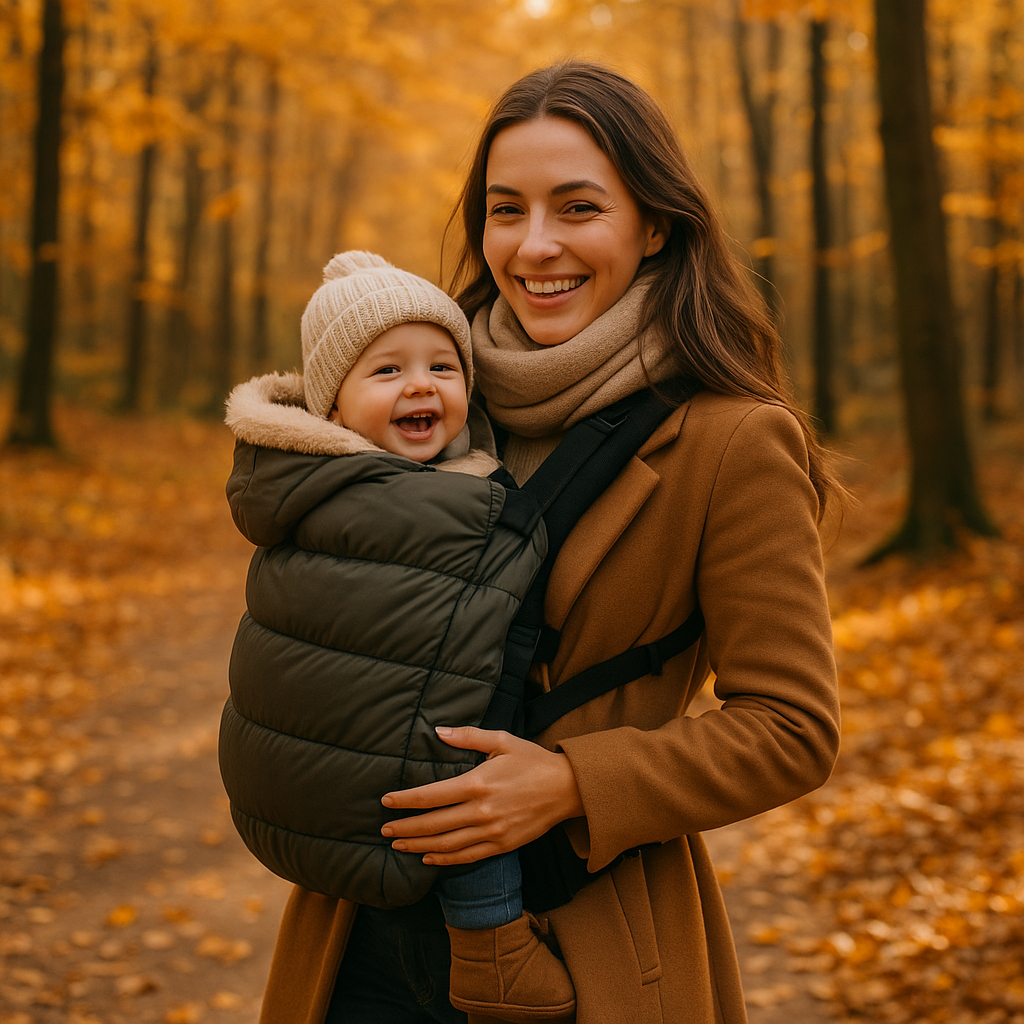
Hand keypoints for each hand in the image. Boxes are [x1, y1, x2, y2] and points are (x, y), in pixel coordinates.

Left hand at [380, 726, 584, 865]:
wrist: (567, 788)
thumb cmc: (533, 761)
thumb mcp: (502, 741)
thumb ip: (468, 737)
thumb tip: (438, 731)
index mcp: (478, 783)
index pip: (432, 795)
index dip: (406, 800)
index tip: (387, 801)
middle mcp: (481, 811)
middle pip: (434, 824)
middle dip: (405, 827)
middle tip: (384, 828)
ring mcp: (492, 831)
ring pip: (446, 844)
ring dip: (419, 845)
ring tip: (398, 844)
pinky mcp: (502, 845)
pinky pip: (467, 856)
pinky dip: (445, 859)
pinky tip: (429, 857)